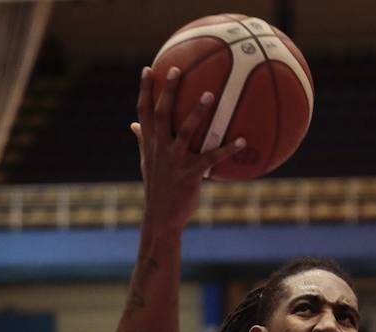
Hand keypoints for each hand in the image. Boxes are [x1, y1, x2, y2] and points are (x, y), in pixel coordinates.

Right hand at [132, 66, 245, 231]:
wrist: (161, 218)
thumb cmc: (157, 188)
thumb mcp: (146, 162)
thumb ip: (142, 140)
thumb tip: (133, 124)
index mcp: (149, 144)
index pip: (143, 112)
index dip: (144, 90)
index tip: (148, 69)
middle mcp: (159, 149)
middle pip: (162, 114)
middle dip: (167, 91)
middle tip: (176, 69)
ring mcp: (174, 161)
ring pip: (185, 131)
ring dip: (197, 112)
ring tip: (210, 94)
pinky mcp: (191, 174)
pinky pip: (211, 158)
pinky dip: (227, 149)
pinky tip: (243, 140)